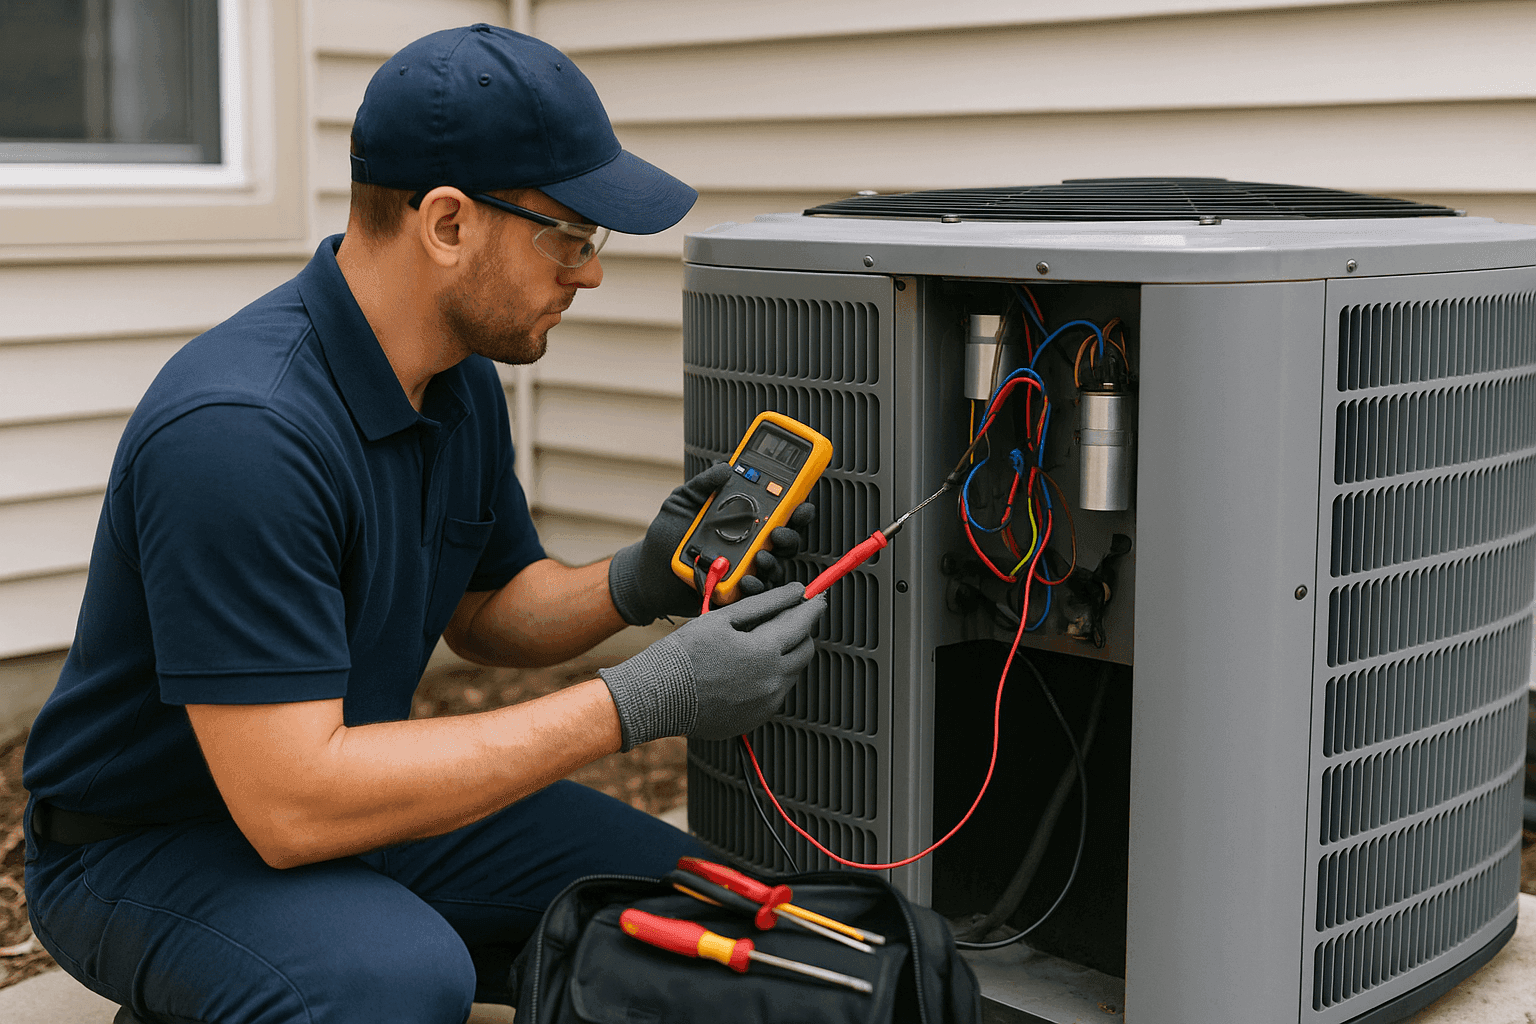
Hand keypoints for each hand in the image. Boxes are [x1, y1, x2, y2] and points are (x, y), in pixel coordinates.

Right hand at [597, 584, 825, 749]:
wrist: (658, 697)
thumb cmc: (685, 654)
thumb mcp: (724, 619)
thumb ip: (765, 604)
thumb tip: (795, 591)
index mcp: (766, 652)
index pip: (803, 623)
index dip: (812, 606)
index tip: (816, 596)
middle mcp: (772, 681)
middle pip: (805, 649)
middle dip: (800, 630)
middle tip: (785, 617)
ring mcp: (766, 703)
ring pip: (792, 672)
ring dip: (785, 654)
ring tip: (755, 642)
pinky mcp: (756, 718)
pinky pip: (775, 692)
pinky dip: (770, 676)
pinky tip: (744, 668)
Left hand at [608, 464, 816, 623]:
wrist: (646, 571)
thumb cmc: (667, 534)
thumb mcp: (682, 501)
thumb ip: (703, 483)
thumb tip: (725, 467)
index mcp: (744, 521)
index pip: (778, 514)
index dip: (796, 509)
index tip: (802, 505)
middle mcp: (750, 545)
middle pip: (784, 541)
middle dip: (790, 536)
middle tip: (780, 532)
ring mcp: (744, 569)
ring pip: (774, 568)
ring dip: (774, 562)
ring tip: (762, 557)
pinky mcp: (734, 592)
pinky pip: (754, 593)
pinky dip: (755, 587)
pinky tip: (748, 579)